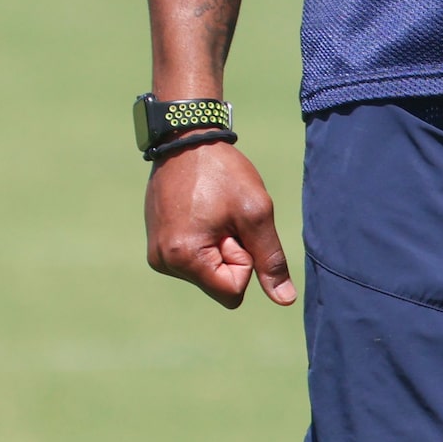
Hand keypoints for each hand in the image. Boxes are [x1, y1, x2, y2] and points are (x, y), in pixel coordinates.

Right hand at [145, 141, 294, 308]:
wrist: (187, 142)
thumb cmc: (223, 173)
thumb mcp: (256, 213)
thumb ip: (271, 259)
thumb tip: (285, 299)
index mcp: (183, 259)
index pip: (233, 291)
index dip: (245, 261)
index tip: (236, 228)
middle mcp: (163, 263)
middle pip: (220, 282)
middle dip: (232, 252)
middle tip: (224, 216)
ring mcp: (157, 255)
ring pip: (209, 270)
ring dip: (220, 245)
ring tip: (212, 211)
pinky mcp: (158, 245)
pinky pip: (196, 258)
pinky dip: (207, 239)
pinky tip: (202, 212)